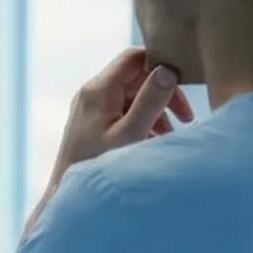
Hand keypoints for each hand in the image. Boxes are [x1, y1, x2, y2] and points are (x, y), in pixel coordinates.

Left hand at [52, 48, 192, 184]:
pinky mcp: (92, 121)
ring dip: (155, 109)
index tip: (183, 86)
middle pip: (137, 76)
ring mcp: (91, 107)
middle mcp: (92, 92)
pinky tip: (154, 140)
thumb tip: (168, 70)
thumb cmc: (98, 168)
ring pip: (133, 94)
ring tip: (170, 135)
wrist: (67, 196)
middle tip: (186, 119)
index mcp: (99, 90)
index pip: (135, 57)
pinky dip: (142, 120)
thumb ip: (150, 102)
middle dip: (163, 93)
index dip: (161, 64)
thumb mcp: (130, 135)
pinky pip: (123, 110)